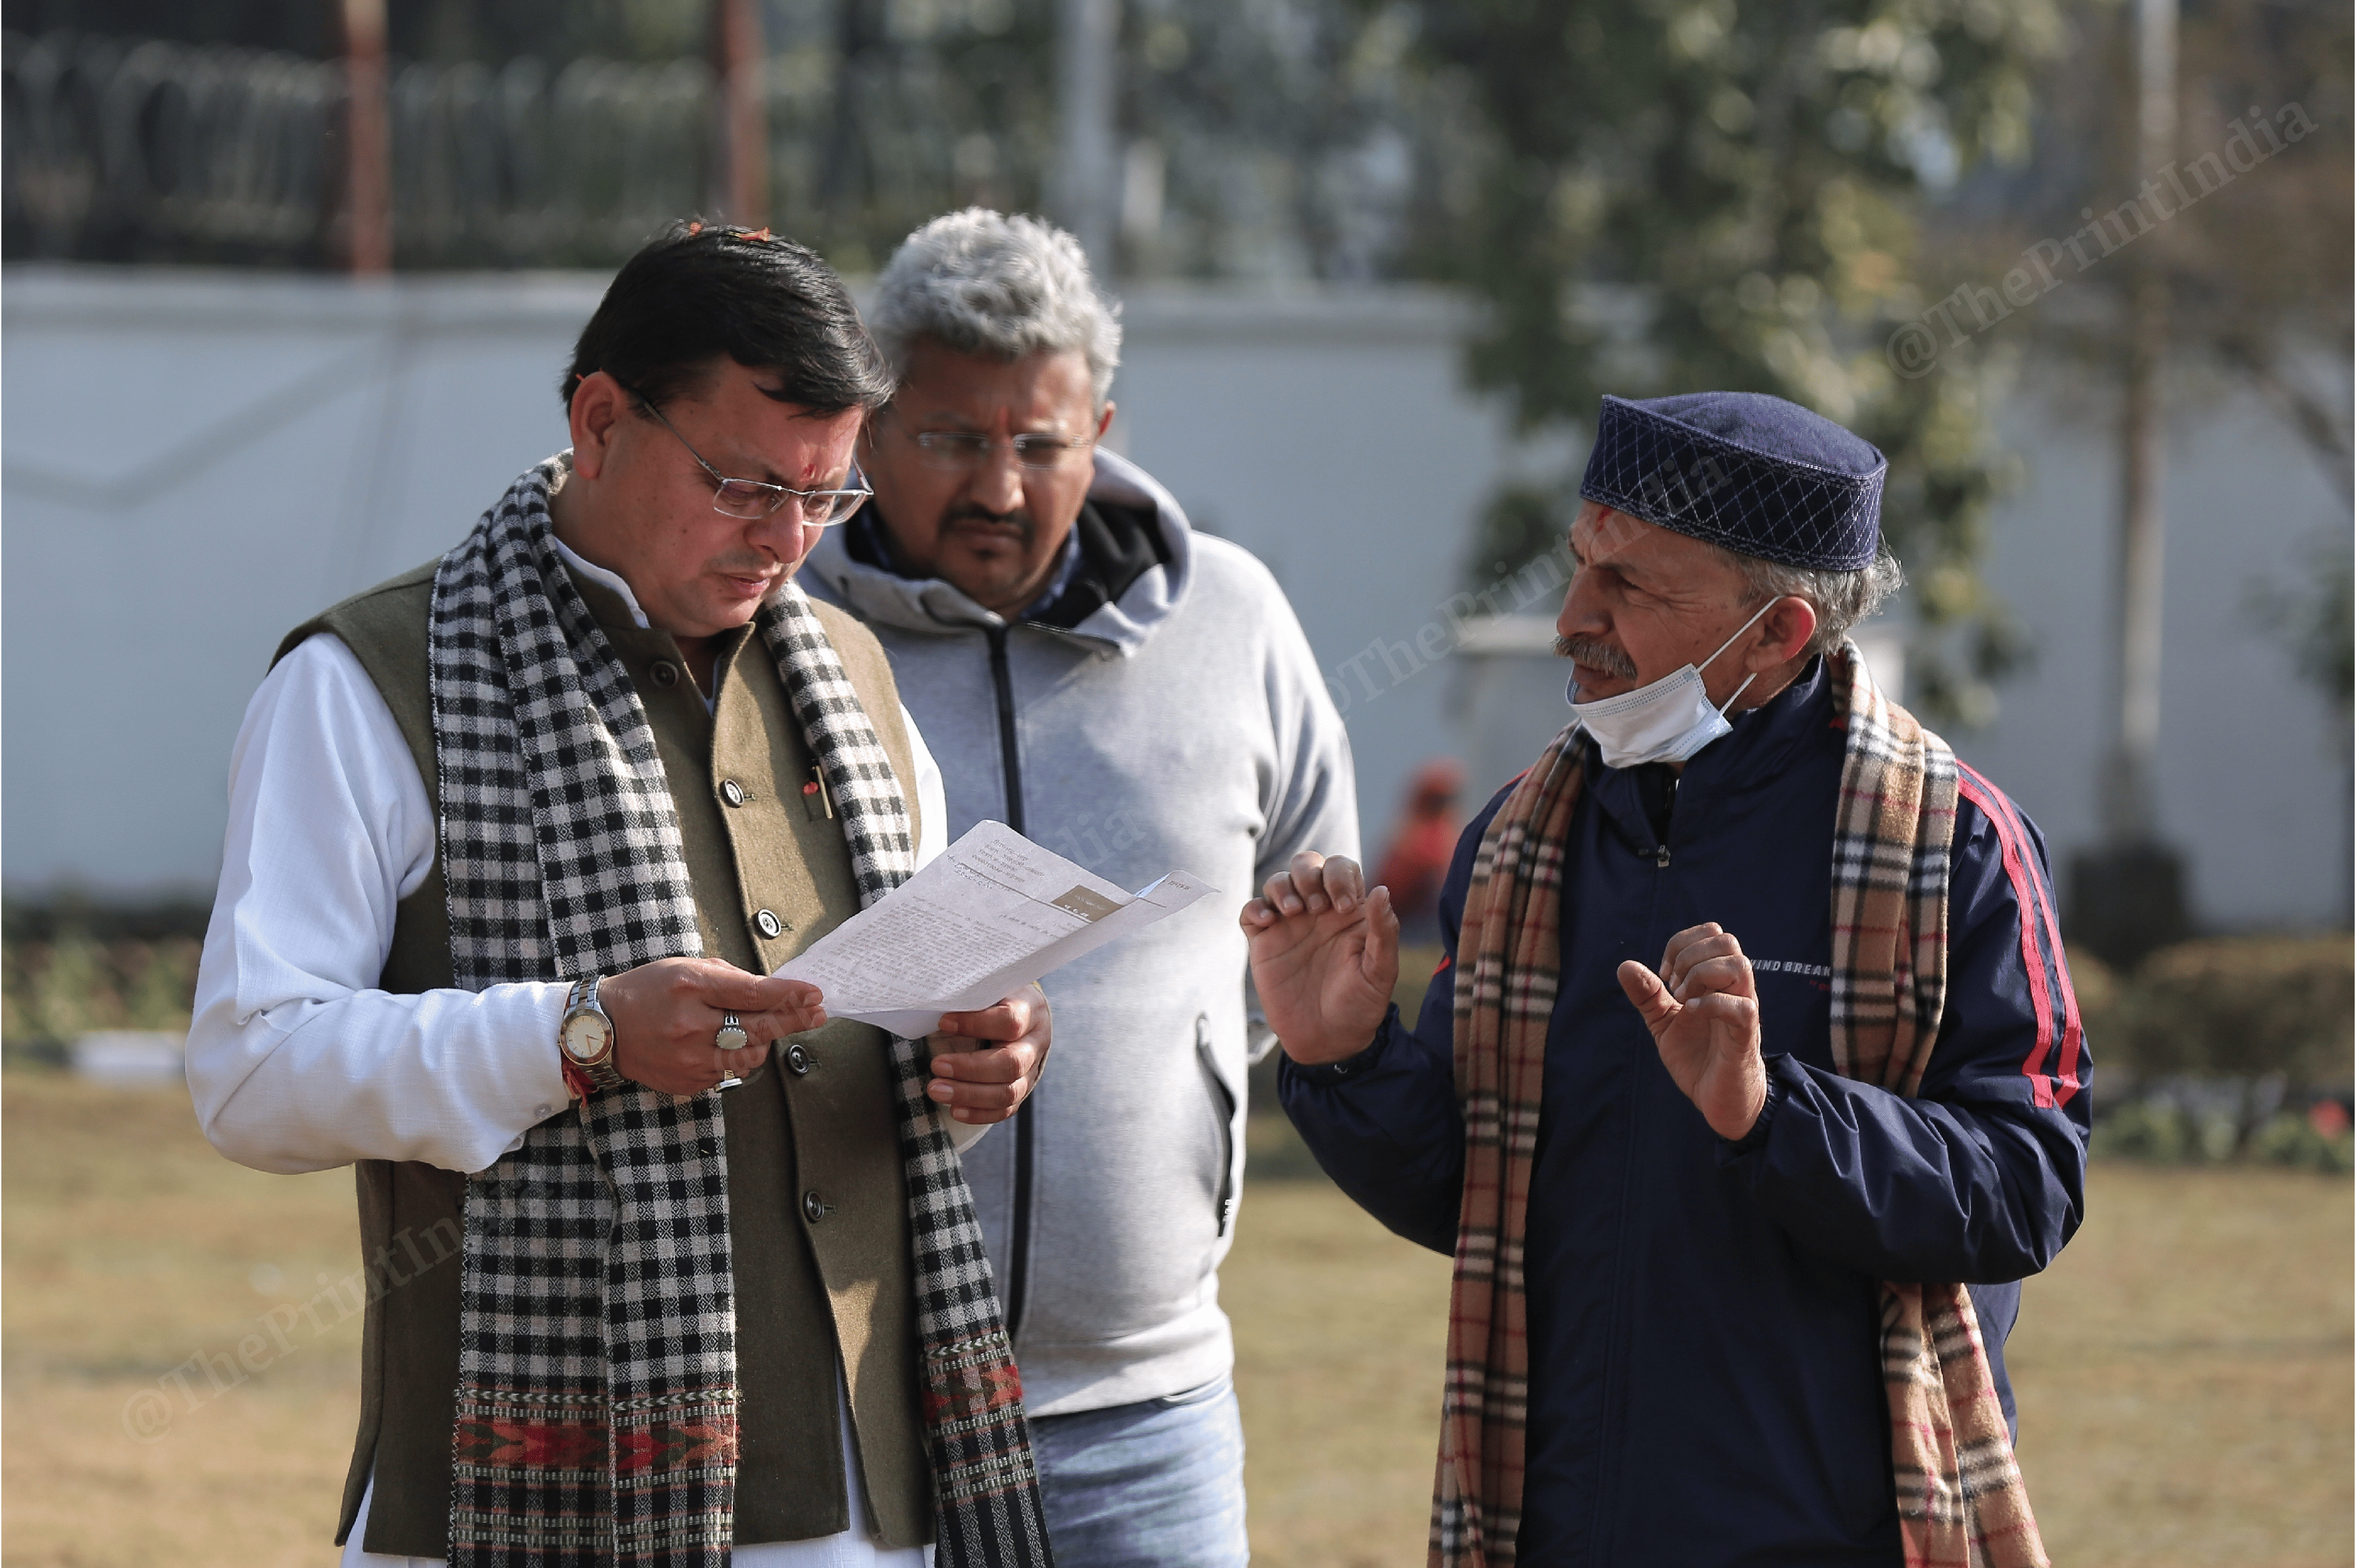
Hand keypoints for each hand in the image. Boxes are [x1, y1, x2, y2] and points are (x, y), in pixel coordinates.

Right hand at [599, 957, 826, 1096]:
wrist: (603, 1029)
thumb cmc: (647, 991)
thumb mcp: (684, 968)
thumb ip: (728, 978)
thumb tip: (770, 990)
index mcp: (689, 987)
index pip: (752, 992)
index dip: (789, 994)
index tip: (815, 993)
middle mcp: (690, 1025)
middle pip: (758, 1027)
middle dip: (794, 1019)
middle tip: (819, 1013)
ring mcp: (689, 1059)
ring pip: (749, 1054)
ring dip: (764, 1040)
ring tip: (761, 1026)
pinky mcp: (688, 1082)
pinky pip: (729, 1071)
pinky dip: (737, 1056)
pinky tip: (726, 1043)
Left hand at [926, 984, 1050, 1124]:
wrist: (1019, 1014)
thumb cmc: (994, 999)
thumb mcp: (988, 989)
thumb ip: (970, 995)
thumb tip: (936, 1003)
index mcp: (1030, 1009)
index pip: (1009, 1021)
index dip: (976, 1024)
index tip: (943, 1022)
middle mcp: (1036, 1042)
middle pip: (1011, 1063)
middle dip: (970, 1068)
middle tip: (936, 1065)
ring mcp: (1033, 1070)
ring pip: (1009, 1092)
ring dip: (969, 1094)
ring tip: (936, 1090)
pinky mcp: (1023, 1090)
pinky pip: (1006, 1110)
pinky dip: (979, 1113)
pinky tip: (954, 1109)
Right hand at [1238, 851, 1396, 1064]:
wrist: (1328, 1040)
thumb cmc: (1360, 1006)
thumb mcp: (1381, 971)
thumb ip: (1383, 930)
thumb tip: (1381, 890)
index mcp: (1348, 911)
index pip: (1342, 869)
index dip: (1340, 876)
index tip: (1342, 908)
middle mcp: (1318, 911)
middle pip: (1307, 865)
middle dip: (1308, 873)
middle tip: (1315, 906)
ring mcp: (1289, 925)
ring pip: (1277, 881)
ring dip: (1283, 886)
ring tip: (1294, 913)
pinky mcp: (1264, 942)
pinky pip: (1251, 910)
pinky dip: (1255, 908)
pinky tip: (1267, 923)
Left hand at [1616, 923, 1766, 1141]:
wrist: (1718, 1099)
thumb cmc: (1697, 1057)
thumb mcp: (1663, 1023)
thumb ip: (1647, 995)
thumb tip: (1625, 966)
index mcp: (1717, 981)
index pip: (1711, 933)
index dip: (1680, 944)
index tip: (1663, 975)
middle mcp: (1734, 989)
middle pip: (1727, 942)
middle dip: (1689, 956)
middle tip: (1672, 986)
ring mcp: (1743, 1010)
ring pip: (1740, 965)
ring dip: (1701, 975)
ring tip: (1682, 999)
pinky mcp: (1745, 1035)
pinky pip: (1741, 1006)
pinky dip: (1710, 1004)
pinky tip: (1690, 1013)